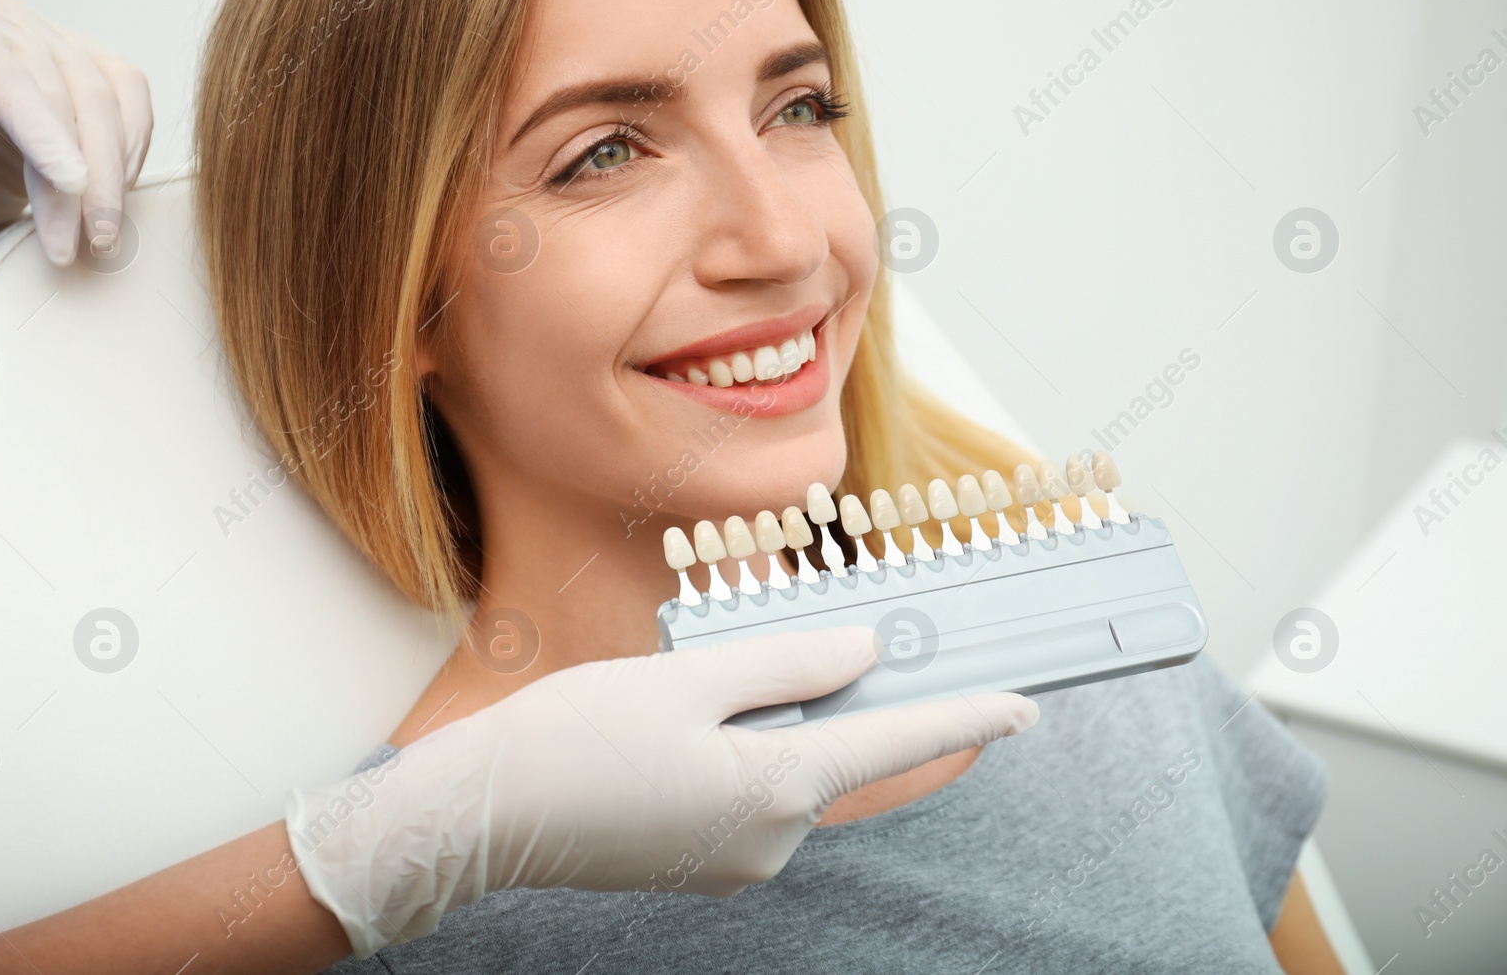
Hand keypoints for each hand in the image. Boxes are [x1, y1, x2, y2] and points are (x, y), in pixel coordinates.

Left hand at [0, 0, 151, 262]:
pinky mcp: (99, 67)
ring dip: (111, 178)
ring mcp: (59, 43)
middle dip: (83, 177)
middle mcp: (8, 24)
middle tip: (76, 242)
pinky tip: (112, 195)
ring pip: (108, 104)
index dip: (44, 132)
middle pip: (68, 94)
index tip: (70, 182)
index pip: (7, 76)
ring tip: (97, 235)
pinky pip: (134, 105)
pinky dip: (130, 156)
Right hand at [285, 625, 1038, 957]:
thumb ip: (785, 662)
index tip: (1023, 707)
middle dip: (834, 700)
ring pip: (791, 769)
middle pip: (839, 753)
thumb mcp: (685, 679)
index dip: (966, 720)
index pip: (895, 744)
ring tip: (687, 688)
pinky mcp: (706, 860)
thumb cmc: (573, 741)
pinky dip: (744, 751)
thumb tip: (861, 654)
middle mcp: (771, 838)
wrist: (483, 817)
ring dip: (773, 721)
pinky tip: (682, 725)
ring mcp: (738, 859)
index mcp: (774, 788)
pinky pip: (753, 792)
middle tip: (802, 646)